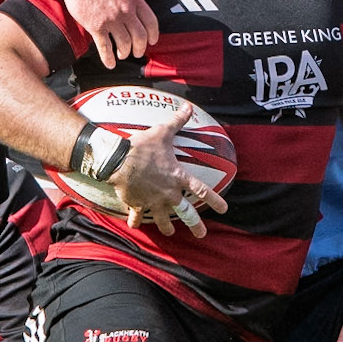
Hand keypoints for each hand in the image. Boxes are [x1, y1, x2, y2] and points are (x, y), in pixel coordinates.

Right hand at [58, 0, 160, 68]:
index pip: (151, 21)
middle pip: (140, 36)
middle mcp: (125, 11)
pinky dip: (108, 58)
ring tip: (123, 55)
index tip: (152, 41)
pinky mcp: (96, 26)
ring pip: (124, 43)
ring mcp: (111, 20)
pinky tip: (110, 64)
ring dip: (125, 53)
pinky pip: (105, 47)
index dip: (153, 34)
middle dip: (140, 48)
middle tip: (138, 53)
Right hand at [109, 103, 229, 235]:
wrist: (118, 161)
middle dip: (196, 225)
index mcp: (177, 177)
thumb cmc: (143, 146)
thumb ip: (177, 121)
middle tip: (202, 234)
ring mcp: (153, 201)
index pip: (201, 190)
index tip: (224, 209)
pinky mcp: (137, 204)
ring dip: (167, 227)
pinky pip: (138, 217)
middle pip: (186, 213)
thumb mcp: (162, 132)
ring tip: (170, 232)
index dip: (214, 200)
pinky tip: (135, 226)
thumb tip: (187, 106)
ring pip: (164, 220)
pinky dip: (136, 221)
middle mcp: (169, 193)